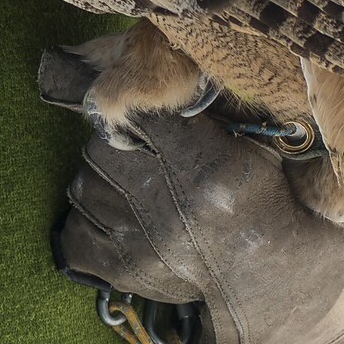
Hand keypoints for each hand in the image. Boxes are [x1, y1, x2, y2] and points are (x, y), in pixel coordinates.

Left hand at [40, 47, 343, 343]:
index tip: (140, 111)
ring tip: (130, 186)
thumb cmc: (262, 201)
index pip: (137, 113)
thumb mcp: (250, 148)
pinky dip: (87, 221)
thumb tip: (161, 65)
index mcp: (204, 167)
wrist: (270, 278)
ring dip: (99, 181)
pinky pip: (73, 233)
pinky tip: (115, 218)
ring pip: (82, 185)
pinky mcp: (124, 272)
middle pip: (100, 149)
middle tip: (137, 152)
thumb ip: (206, 114)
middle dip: (114, 145)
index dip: (131, 106)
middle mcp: (168, 205)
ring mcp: (142, 242)